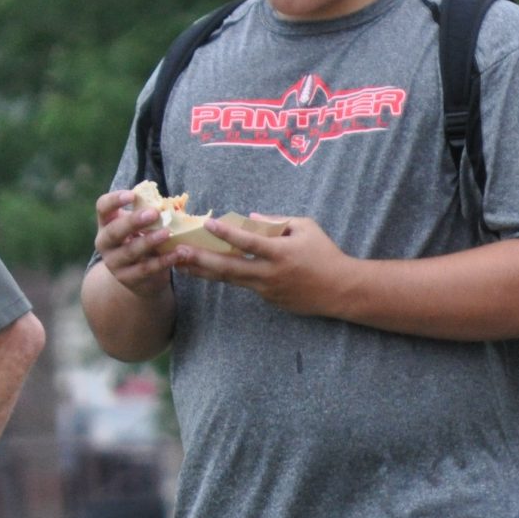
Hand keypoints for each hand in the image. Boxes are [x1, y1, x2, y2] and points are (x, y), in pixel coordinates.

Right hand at [93, 188, 176, 294]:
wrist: (138, 276)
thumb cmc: (141, 240)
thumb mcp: (140, 226)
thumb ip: (149, 214)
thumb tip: (172, 204)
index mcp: (107, 223)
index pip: (103, 207)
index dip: (115, 200)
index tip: (132, 195)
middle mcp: (105, 243)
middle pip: (114, 231)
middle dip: (133, 222)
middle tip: (154, 213)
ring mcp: (114, 262)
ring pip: (130, 251)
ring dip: (149, 241)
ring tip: (167, 233)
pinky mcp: (128, 278)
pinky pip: (146, 269)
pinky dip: (163, 261)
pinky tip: (177, 253)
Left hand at [167, 213, 351, 317]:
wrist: (340, 290)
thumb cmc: (325, 253)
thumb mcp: (305, 227)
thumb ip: (276, 220)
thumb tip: (249, 218)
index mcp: (279, 252)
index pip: (248, 241)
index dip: (227, 232)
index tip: (208, 223)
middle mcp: (269, 273)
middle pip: (229, 267)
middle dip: (201, 260)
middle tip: (178, 253)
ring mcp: (266, 289)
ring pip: (230, 280)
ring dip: (204, 272)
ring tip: (182, 265)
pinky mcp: (268, 300)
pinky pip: (245, 285)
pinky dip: (229, 277)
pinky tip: (210, 271)